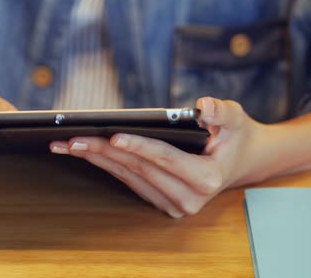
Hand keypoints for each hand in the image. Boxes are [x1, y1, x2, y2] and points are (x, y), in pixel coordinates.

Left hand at [49, 97, 265, 217]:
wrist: (241, 160)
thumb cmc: (235, 136)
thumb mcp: (235, 117)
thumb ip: (221, 111)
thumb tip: (202, 106)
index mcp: (207, 178)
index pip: (166, 159)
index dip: (139, 146)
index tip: (113, 136)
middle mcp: (189, 198)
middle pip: (139, 169)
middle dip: (103, 151)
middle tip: (73, 138)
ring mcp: (174, 204)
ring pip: (128, 177)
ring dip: (97, 159)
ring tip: (69, 144)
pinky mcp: (161, 201)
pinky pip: (129, 181)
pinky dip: (106, 165)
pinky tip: (86, 152)